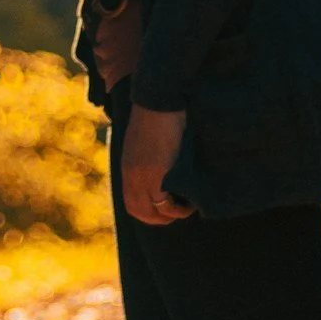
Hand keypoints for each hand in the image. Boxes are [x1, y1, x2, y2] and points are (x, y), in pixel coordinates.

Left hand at [121, 103, 193, 224]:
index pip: (131, 203)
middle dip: (159, 218)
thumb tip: (162, 167)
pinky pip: (166, 204)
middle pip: (140, 212)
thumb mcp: (145, 140)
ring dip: (172, 214)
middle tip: (178, 212)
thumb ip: (148, 157)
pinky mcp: (157, 175)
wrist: (160, 100)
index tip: (165, 208)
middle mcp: (132, 176)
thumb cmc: (158, 114)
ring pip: (153, 211)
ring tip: (187, 206)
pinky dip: (179, 208)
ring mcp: (143, 177)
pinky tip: (192, 200)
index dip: (148, 212)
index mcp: (128, 167)